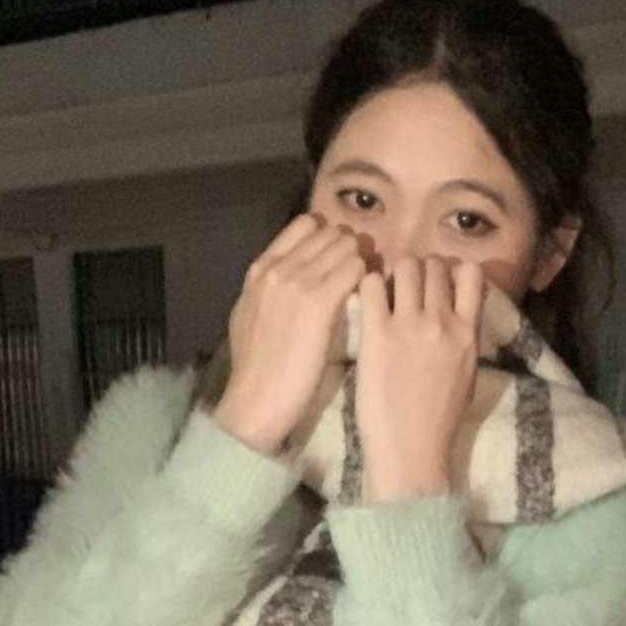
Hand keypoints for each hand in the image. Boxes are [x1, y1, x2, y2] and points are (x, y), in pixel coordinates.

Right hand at [217, 213, 365, 453]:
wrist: (256, 400)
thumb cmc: (258, 368)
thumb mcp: (251, 316)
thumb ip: (270, 292)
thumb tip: (290, 282)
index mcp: (260, 269)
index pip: (305, 225)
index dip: (328, 237)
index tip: (340, 257)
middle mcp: (278, 267)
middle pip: (330, 233)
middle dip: (350, 247)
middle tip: (364, 272)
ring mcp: (297, 282)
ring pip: (346, 246)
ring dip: (363, 261)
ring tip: (372, 285)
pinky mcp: (318, 303)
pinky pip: (356, 270)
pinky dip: (369, 278)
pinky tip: (374, 298)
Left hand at [355, 255, 483, 500]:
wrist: (412, 451)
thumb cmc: (439, 422)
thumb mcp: (467, 376)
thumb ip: (464, 341)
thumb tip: (459, 319)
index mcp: (468, 333)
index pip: (470, 274)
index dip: (450, 271)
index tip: (437, 283)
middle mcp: (443, 321)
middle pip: (433, 266)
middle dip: (418, 270)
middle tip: (402, 288)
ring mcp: (410, 326)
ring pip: (405, 267)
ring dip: (393, 274)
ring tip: (383, 293)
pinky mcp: (377, 334)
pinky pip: (371, 286)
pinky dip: (367, 285)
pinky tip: (364, 303)